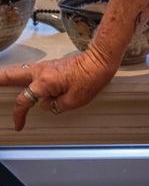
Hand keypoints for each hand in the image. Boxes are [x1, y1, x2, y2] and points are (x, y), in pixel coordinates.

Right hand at [0, 47, 118, 130]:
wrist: (101, 59)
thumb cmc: (91, 79)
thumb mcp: (73, 101)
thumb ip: (54, 105)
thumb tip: (45, 104)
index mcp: (44, 82)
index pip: (24, 101)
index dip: (19, 115)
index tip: (19, 126)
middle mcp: (41, 71)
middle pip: (12, 75)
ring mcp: (47, 66)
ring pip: (20, 70)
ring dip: (8, 76)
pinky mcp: (53, 65)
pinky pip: (32, 71)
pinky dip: (22, 76)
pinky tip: (21, 81)